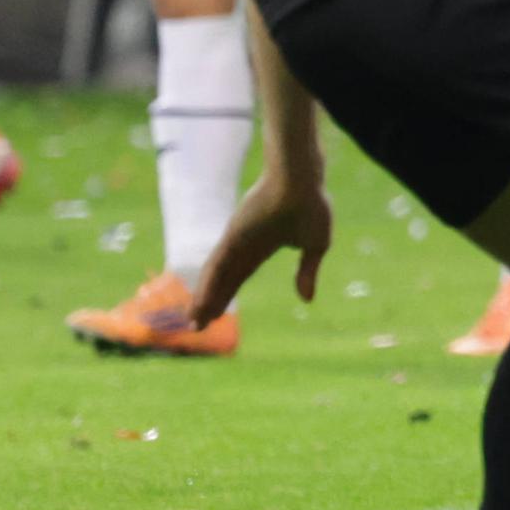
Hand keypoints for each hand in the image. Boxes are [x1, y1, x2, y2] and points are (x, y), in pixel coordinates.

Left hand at [192, 170, 331, 322]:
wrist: (303, 182)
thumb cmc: (311, 206)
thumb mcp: (316, 245)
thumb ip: (307, 271)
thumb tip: (306, 299)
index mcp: (260, 248)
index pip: (238, 278)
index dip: (225, 297)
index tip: (214, 317)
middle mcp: (242, 247)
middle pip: (222, 281)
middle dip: (209, 304)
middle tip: (196, 326)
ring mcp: (234, 242)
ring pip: (215, 277)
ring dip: (203, 299)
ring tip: (192, 321)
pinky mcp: (232, 237)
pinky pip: (217, 266)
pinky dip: (208, 285)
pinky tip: (200, 302)